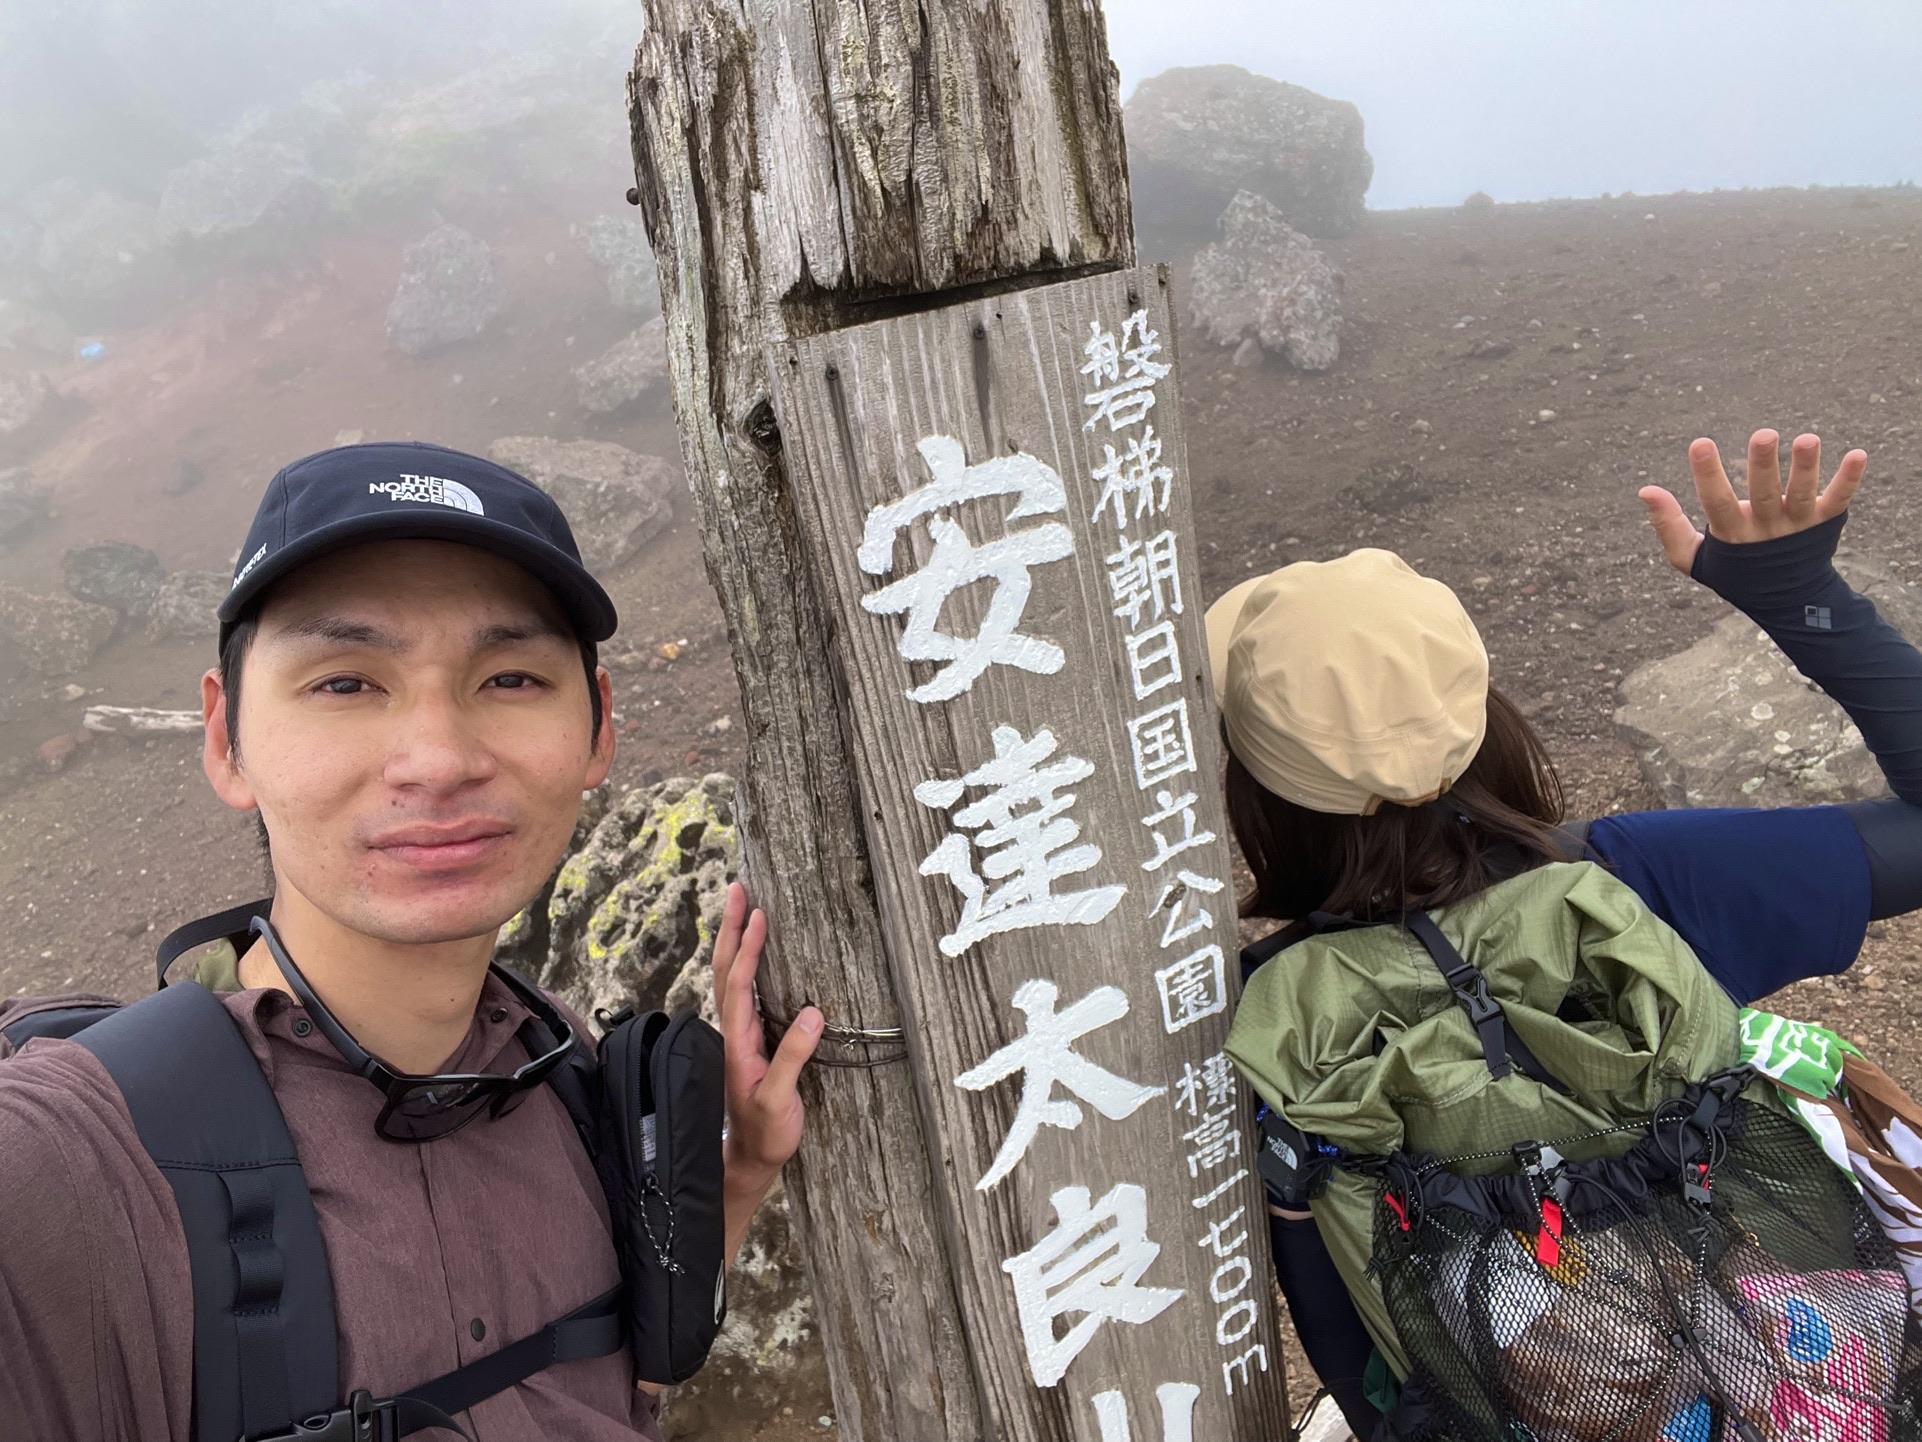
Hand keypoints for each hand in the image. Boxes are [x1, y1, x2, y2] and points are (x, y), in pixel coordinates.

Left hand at [712, 881, 820, 1194]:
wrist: (749, 1157)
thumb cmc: (764, 1132)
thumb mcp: (780, 1101)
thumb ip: (792, 1059)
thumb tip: (812, 1013)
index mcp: (738, 1041)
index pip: (739, 984)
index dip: (748, 949)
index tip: (758, 915)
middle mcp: (733, 1031)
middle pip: (726, 969)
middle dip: (731, 928)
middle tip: (739, 889)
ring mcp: (739, 1034)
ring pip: (730, 977)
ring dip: (733, 940)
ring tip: (741, 906)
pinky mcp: (750, 1040)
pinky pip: (742, 990)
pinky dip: (743, 961)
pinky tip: (753, 950)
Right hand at [1638, 428, 1867, 573]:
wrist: (1786, 600)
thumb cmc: (1733, 570)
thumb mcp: (1693, 558)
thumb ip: (1669, 524)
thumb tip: (1645, 490)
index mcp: (1732, 535)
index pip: (1716, 503)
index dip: (1707, 475)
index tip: (1700, 443)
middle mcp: (1766, 529)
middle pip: (1764, 494)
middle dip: (1763, 465)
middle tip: (1764, 434)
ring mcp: (1798, 526)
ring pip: (1802, 494)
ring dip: (1806, 467)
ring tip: (1808, 439)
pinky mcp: (1826, 523)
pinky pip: (1839, 499)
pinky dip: (1849, 479)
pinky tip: (1858, 455)